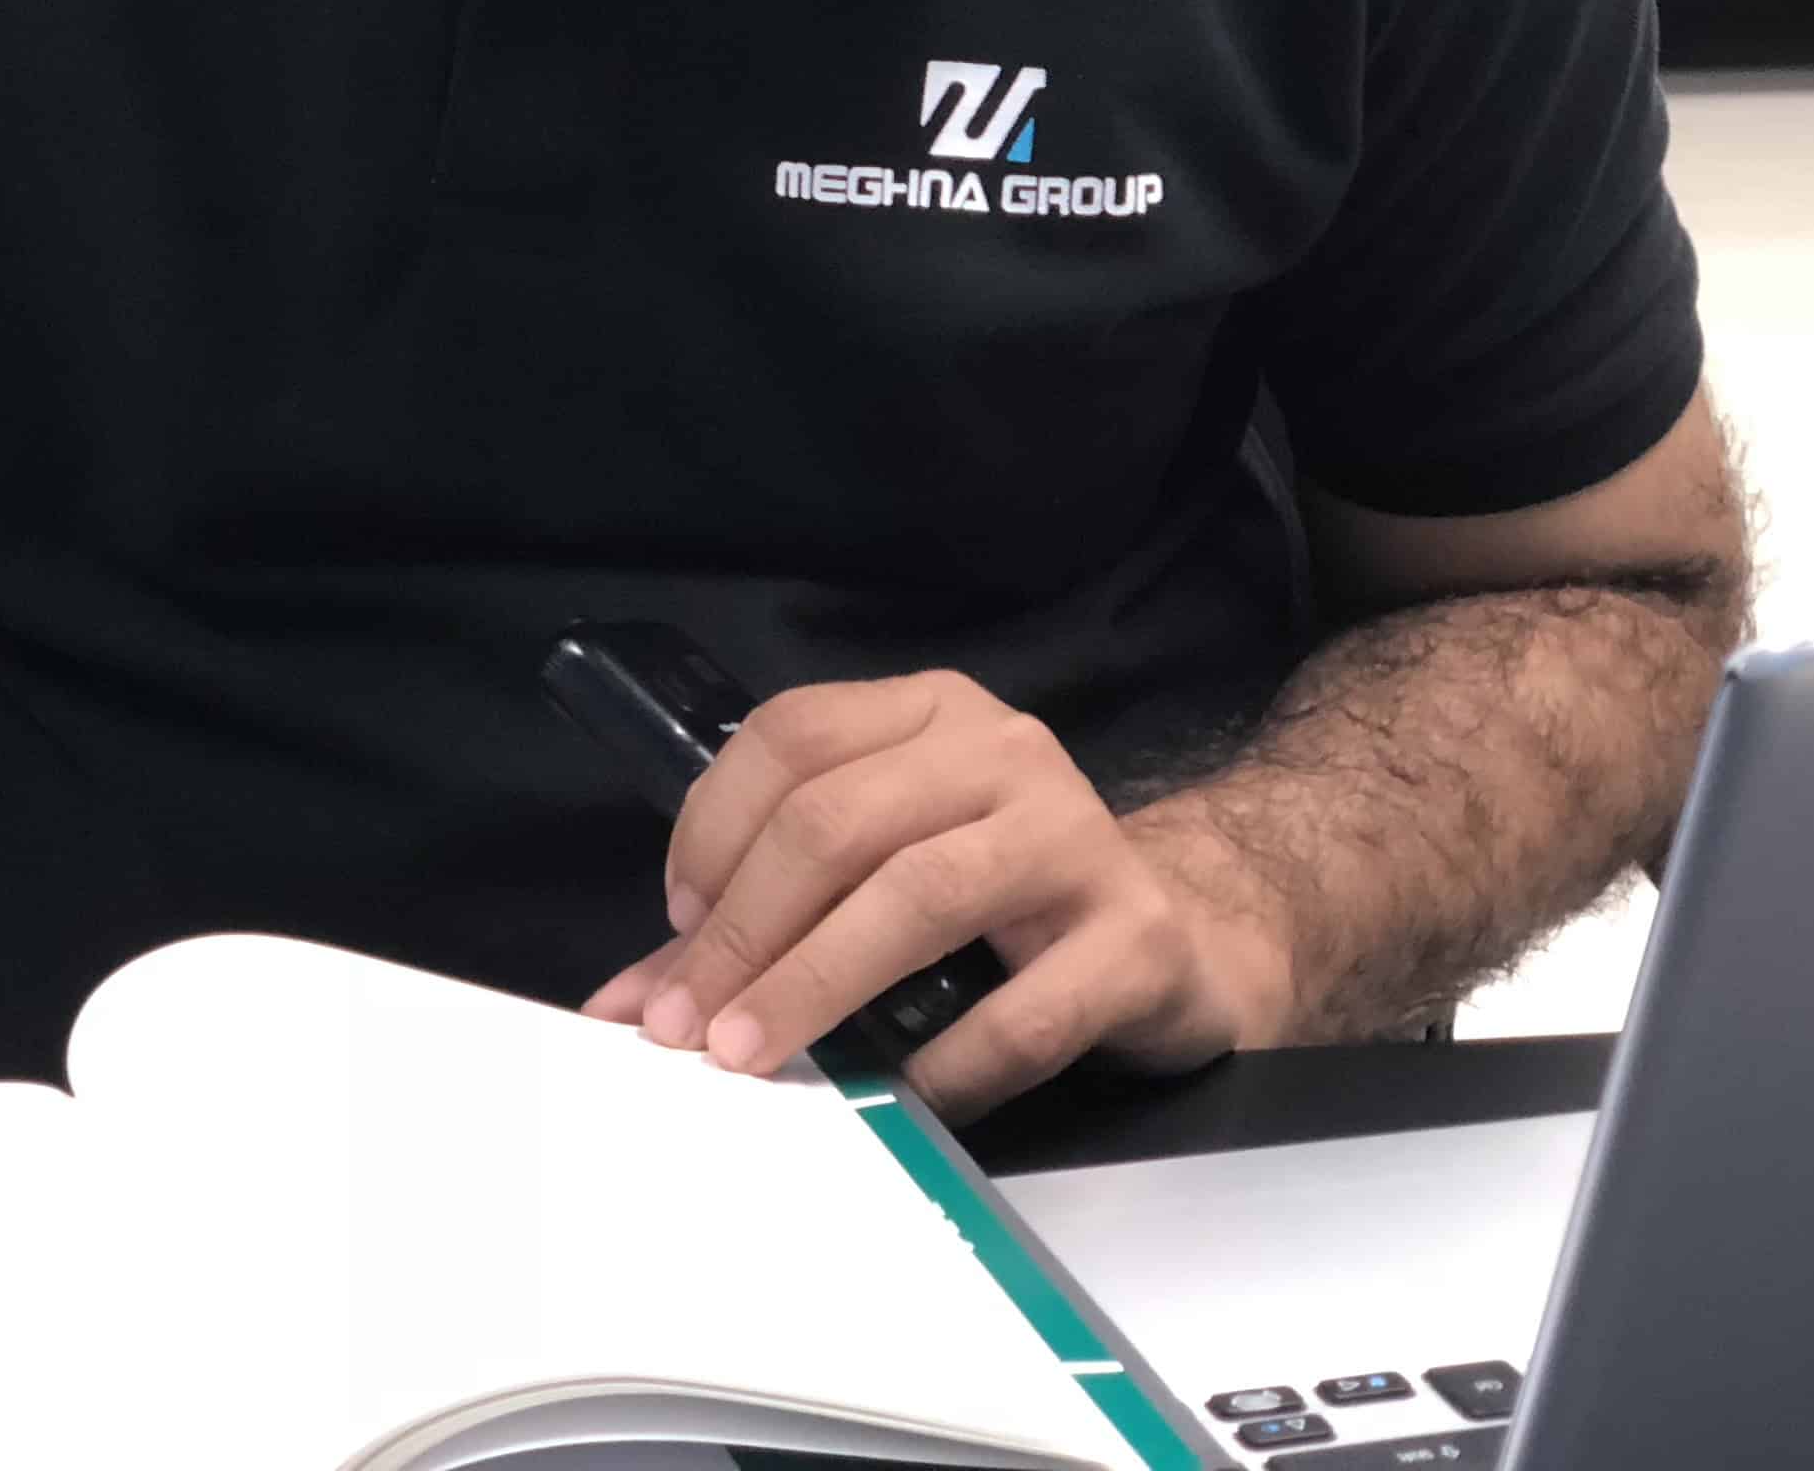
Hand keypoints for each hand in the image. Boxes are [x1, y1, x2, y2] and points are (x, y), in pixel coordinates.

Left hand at [581, 670, 1295, 1115]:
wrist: (1185, 939)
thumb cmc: (1007, 903)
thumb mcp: (887, 873)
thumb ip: (763, 919)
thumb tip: (628, 1002)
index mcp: (930, 715)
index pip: (792, 737)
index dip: (713, 829)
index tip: (675, 930)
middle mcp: (1003, 751)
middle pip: (839, 820)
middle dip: (743, 928)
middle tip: (686, 1027)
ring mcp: (1076, 836)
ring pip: (919, 895)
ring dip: (815, 983)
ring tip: (750, 1056)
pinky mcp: (1135, 936)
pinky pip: (1024, 1010)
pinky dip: (947, 1063)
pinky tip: (898, 1099)